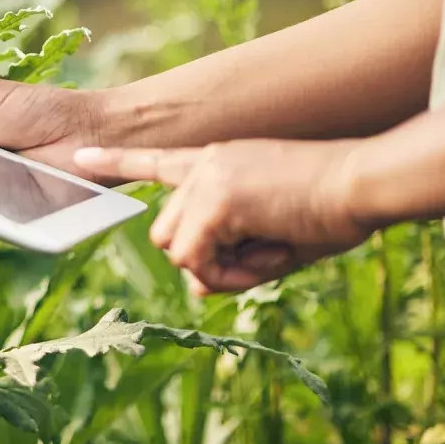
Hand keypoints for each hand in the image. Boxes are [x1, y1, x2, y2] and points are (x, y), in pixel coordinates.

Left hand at [73, 139, 373, 294]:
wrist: (364, 183)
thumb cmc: (333, 210)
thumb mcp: (274, 241)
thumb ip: (231, 261)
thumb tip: (194, 285)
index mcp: (219, 162)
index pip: (158, 161)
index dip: (118, 163)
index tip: (80, 158)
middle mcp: (205, 163)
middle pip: (165, 233)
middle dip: (203, 260)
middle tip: (256, 259)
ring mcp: (208, 178)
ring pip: (175, 248)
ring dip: (218, 267)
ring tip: (268, 251)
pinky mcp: (217, 197)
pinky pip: (195, 257)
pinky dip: (228, 272)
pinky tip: (266, 253)